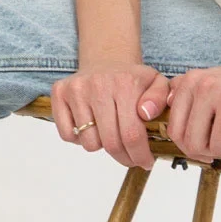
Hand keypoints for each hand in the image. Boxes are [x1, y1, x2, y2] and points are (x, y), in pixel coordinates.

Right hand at [51, 60, 169, 170]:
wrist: (107, 59)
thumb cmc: (132, 79)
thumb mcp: (157, 83)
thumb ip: (161, 98)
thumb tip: (146, 113)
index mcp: (125, 83)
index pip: (132, 134)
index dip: (139, 155)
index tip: (146, 162)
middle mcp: (98, 84)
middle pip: (110, 143)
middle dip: (124, 158)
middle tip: (131, 157)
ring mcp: (76, 89)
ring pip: (89, 143)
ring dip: (101, 146)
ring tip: (110, 133)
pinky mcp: (59, 92)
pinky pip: (67, 135)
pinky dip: (79, 139)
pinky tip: (91, 127)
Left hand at [160, 53, 220, 163]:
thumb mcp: (209, 85)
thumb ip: (183, 100)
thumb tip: (162, 123)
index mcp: (191, 82)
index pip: (175, 131)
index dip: (190, 148)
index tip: (206, 147)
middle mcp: (206, 85)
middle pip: (194, 144)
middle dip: (212, 152)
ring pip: (219, 148)